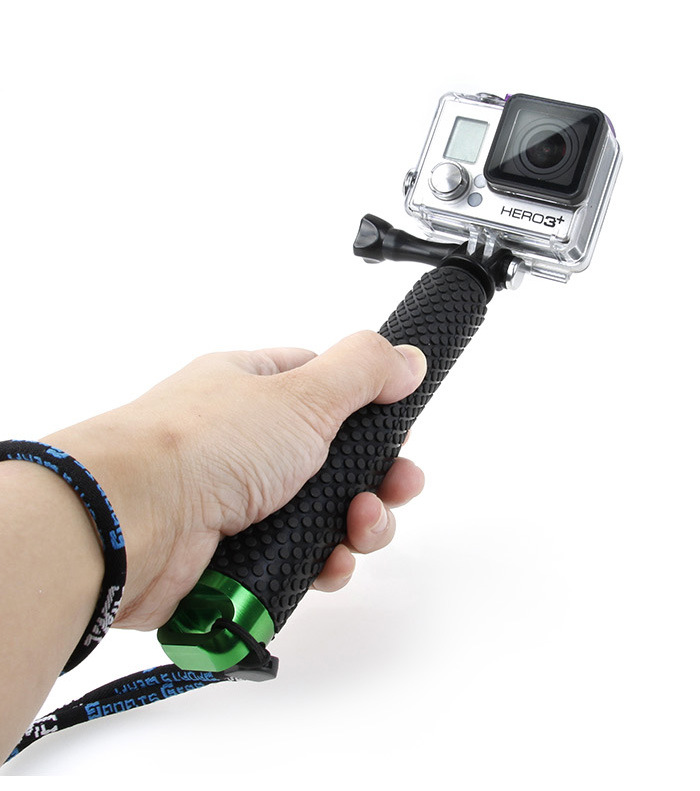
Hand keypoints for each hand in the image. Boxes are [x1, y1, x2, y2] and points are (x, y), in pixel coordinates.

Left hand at [43, 332, 426, 630]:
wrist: (133, 524)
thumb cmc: (203, 445)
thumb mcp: (301, 394)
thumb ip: (362, 371)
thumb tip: (407, 357)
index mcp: (254, 389)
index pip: (325, 389)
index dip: (369, 410)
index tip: (398, 430)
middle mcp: (246, 443)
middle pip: (333, 459)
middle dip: (375, 477)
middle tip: (396, 488)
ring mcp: (239, 500)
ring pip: (320, 514)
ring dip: (355, 525)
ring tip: (358, 528)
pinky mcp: (235, 554)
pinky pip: (296, 559)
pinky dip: (320, 563)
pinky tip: (329, 563)